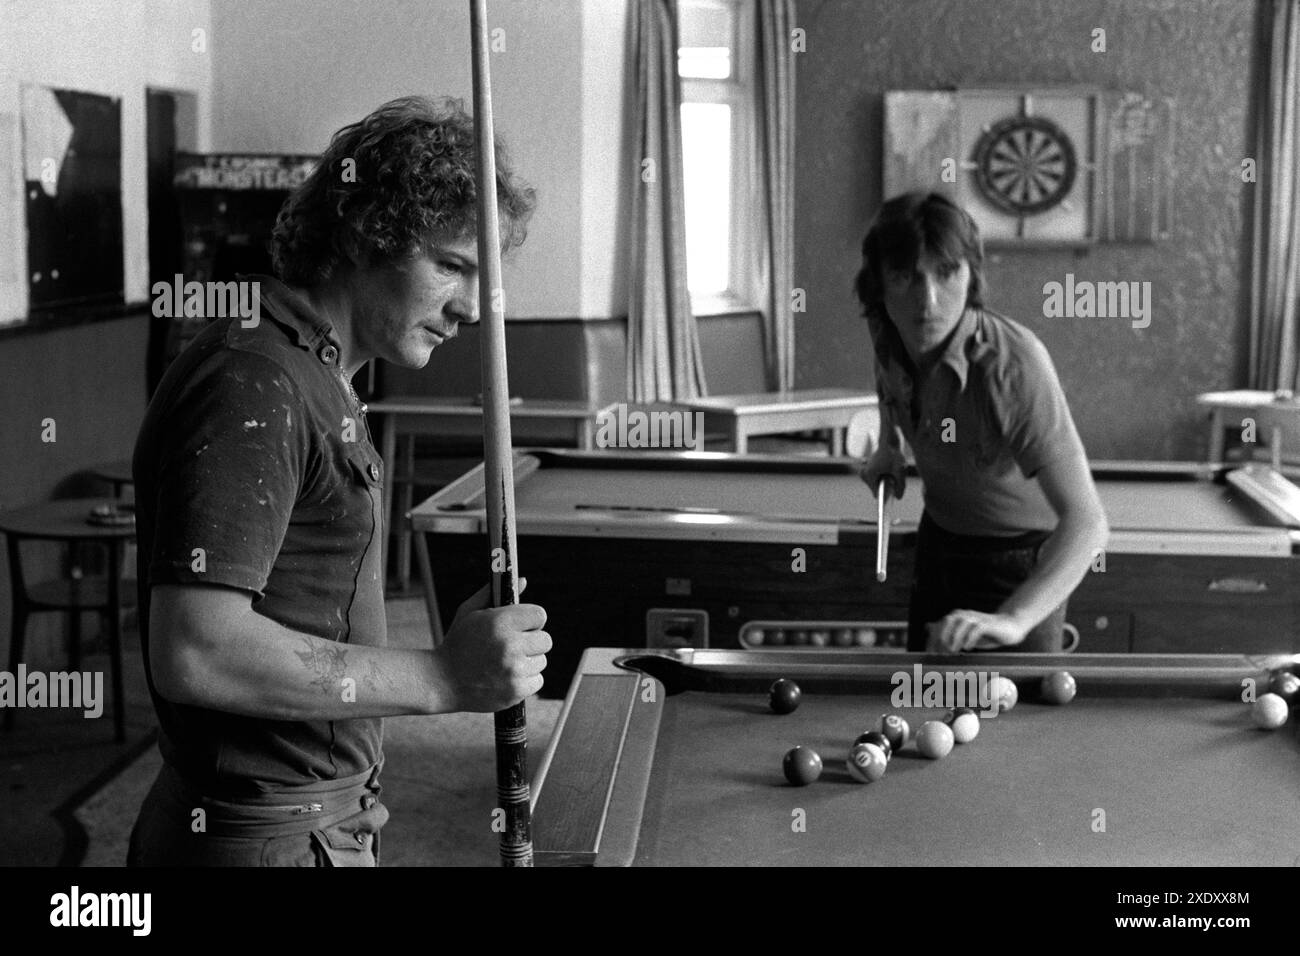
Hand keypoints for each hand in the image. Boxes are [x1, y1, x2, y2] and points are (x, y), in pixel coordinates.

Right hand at [432, 580, 550, 712]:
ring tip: (506, 663)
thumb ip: (495, 593)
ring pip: (542, 661)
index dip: (532, 620)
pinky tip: (507, 677)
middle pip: (546, 640)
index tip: (523, 626)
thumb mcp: (470, 612)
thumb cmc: (458, 643)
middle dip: (532, 641)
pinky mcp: (516, 691)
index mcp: (500, 622)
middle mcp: (509, 645)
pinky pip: (538, 681)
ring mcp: (514, 670)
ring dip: (529, 662)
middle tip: (515, 646)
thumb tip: (523, 580)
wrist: (441, 681)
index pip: (540, 615)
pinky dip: (526, 680)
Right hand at [860, 450, 905, 499]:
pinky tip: (888, 468)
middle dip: (887, 486)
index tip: (893, 492)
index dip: (887, 495)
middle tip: (894, 475)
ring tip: (891, 470)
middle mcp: (864, 474)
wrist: (889, 441)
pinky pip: (875, 479)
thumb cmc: (894, 454)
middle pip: (877, 488)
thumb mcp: (900, 471)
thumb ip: (900, 485)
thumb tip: (898, 498)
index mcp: (869, 475)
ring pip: (877, 484)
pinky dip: (883, 476)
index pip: (877, 494)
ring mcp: (865, 471)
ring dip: (885, 481)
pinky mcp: (867, 469)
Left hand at [926, 610, 1027, 652]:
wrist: (1009, 627)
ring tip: (953, 652)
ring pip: (960, 624)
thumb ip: (946, 630)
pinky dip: (970, 638)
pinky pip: (976, 629)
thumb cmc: (984, 633)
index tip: (931, 655)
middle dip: (941, 638)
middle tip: (941, 654)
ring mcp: (976, 618)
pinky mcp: (987, 624)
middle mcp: (963, 615)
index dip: (932, 640)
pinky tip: (968, 648)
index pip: (938, 626)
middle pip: (946, 622)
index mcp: (955, 617)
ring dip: (954, 639)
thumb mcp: (962, 633)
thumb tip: (927, 627)